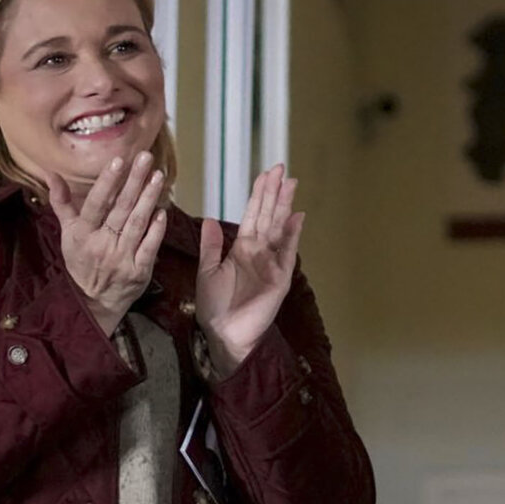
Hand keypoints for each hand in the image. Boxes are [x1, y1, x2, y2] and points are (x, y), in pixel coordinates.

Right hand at [46, 151, 167, 336]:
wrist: (93, 302)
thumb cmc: (81, 261)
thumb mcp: (67, 233)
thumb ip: (62, 203)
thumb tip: (51, 173)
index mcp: (81, 234)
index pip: (96, 204)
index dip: (107, 183)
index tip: (118, 160)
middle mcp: (101, 245)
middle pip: (121, 209)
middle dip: (134, 181)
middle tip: (146, 157)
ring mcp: (121, 258)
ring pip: (137, 223)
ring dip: (149, 198)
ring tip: (158, 175)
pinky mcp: (139, 271)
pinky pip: (150, 245)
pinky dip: (157, 228)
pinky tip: (163, 210)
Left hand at [196, 164, 304, 379]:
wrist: (224, 334)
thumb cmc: (214, 307)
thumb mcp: (207, 272)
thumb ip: (211, 246)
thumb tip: (209, 218)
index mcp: (241, 248)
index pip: (252, 215)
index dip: (259, 194)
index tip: (265, 174)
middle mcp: (259, 251)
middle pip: (268, 215)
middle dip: (273, 192)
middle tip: (280, 168)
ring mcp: (272, 263)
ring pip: (279, 228)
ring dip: (284, 206)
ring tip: (290, 184)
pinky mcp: (280, 277)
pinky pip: (287, 252)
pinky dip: (293, 235)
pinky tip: (297, 217)